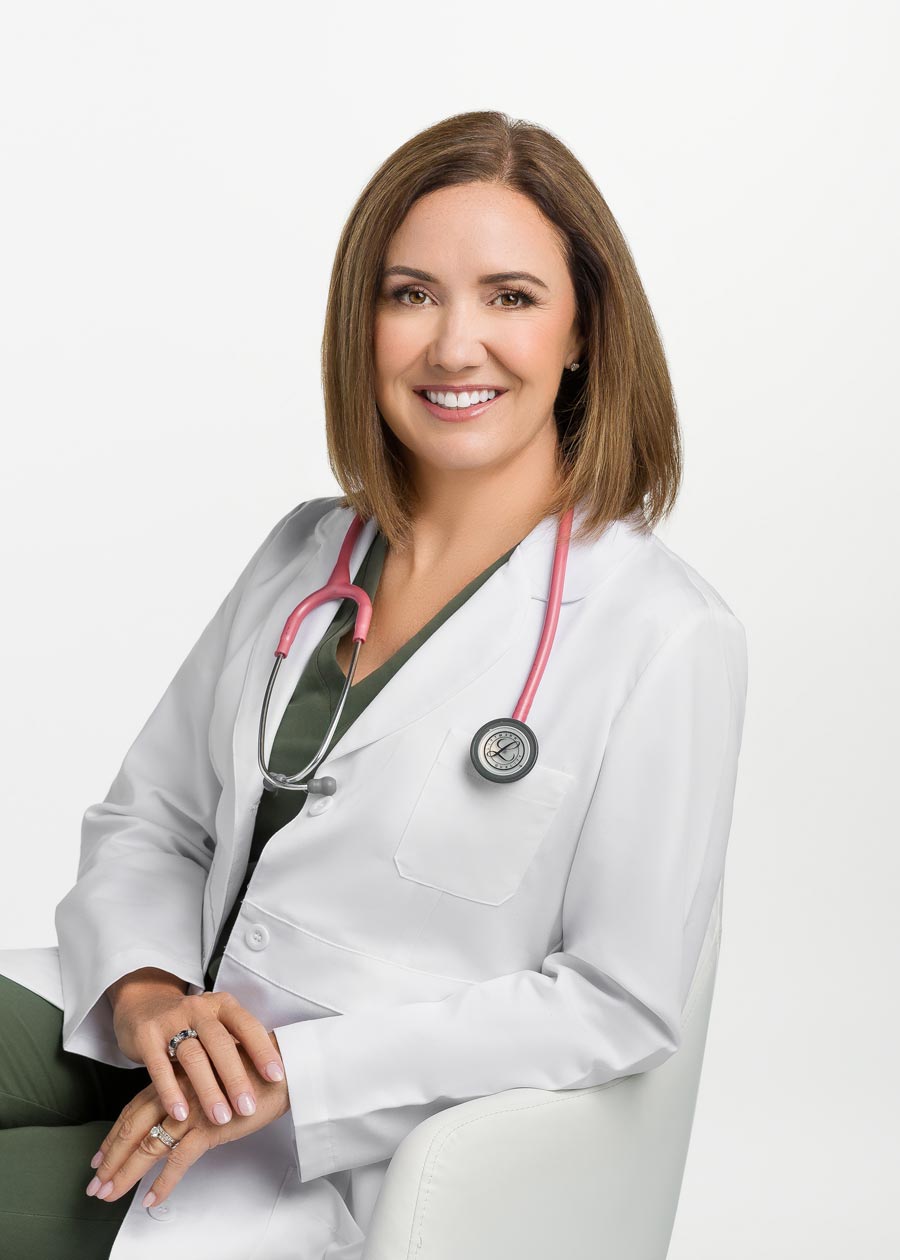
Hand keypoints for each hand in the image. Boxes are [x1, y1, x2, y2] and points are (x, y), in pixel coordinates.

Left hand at [86, 1034, 289, 1207]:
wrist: (282, 1066)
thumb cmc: (252, 1069)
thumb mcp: (212, 1076)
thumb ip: (191, 1091)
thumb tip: (175, 1115)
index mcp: (176, 1078)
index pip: (135, 1109)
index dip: (115, 1134)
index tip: (99, 1157)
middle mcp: (178, 1092)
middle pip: (134, 1128)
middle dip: (111, 1158)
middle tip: (95, 1184)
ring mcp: (192, 1109)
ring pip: (149, 1145)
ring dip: (127, 1173)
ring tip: (110, 1195)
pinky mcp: (210, 1126)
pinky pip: (180, 1159)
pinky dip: (164, 1182)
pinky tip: (151, 1199)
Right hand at [111, 985, 284, 1127]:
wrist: (143, 1003)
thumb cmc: (189, 1022)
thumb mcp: (215, 1023)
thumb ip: (236, 1044)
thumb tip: (274, 1074)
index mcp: (222, 1006)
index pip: (247, 1025)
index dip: (262, 1050)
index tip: (276, 1077)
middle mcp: (199, 1009)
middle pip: (221, 1043)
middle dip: (236, 1077)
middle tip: (248, 1107)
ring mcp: (171, 1021)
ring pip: (193, 1056)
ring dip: (208, 1089)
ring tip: (220, 1117)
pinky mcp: (146, 1036)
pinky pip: (159, 1066)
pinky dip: (171, 1091)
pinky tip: (181, 1113)